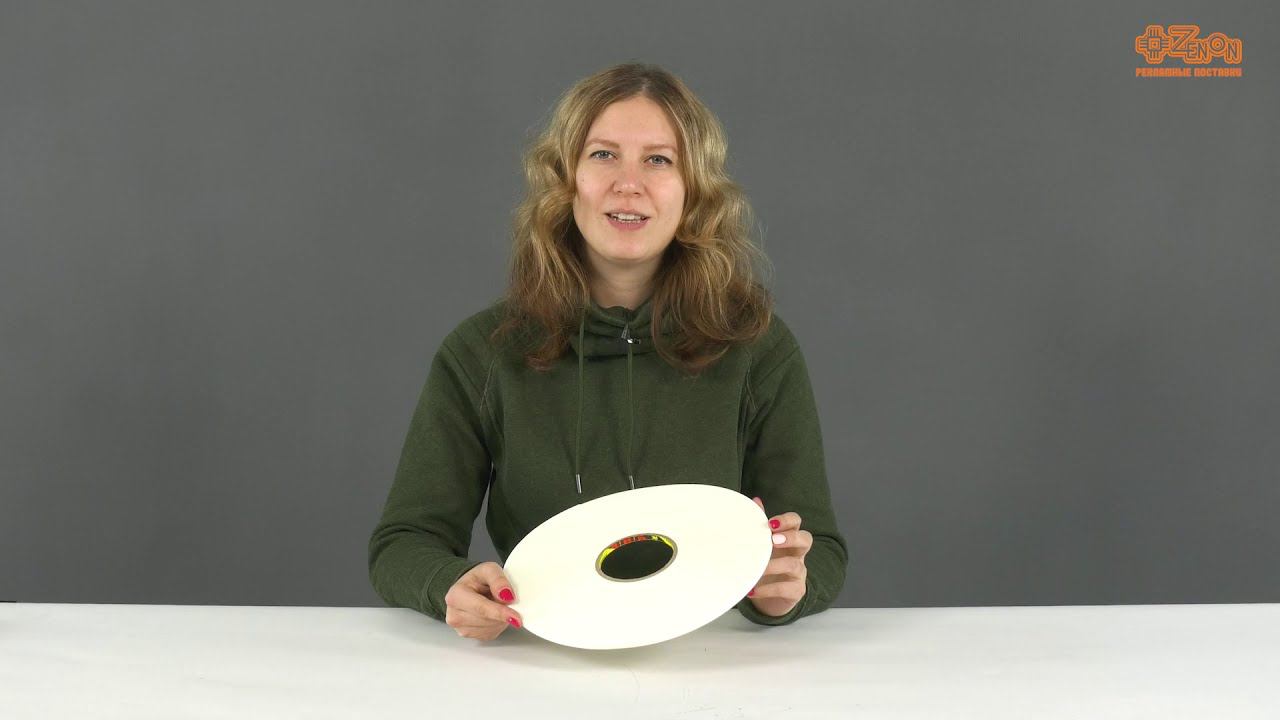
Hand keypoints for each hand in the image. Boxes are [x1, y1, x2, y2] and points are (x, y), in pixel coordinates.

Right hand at [443, 561, 522, 639]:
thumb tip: (506, 595)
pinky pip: (491, 633)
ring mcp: (460, 628)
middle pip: (487, 620)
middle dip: (502, 612)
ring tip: (496, 604)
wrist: (471, 588)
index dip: (500, 612)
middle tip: (507, 600)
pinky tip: (493, 614)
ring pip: (491, 628)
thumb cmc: (477, 579)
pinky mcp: (470, 635)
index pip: (481, 608)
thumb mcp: (489, 569)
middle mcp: (454, 615)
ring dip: (501, 618)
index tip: (516, 617)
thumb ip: (498, 579)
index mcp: (455, 595)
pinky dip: (497, 624)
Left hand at [747, 496, 810, 616]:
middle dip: (791, 538)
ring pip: (794, 565)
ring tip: (757, 569)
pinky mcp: (796, 591)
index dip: (787, 521)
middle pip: (806, 539)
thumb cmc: (768, 566)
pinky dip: (768, 589)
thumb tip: (755, 500)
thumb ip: (761, 525)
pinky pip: (786, 589)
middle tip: (773, 541)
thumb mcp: (763, 545)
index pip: (796, 522)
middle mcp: (798, 554)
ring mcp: (799, 573)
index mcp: (789, 538)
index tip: (770, 524)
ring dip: (774, 566)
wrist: (770, 599)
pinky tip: (752, 590)